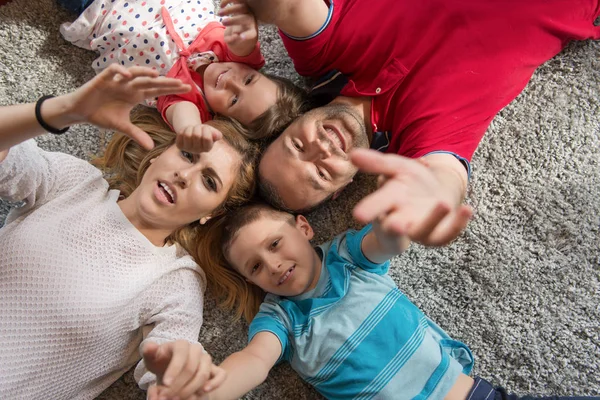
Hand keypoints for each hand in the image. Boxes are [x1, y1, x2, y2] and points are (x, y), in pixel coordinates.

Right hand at [64, 64, 190, 149]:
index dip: (170, 89)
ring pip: (134, 73)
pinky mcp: (103, 78)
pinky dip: (120, 71)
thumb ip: (137, 134)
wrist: (80, 111)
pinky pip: (113, 71)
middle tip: (182, 84)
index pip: (156, 90)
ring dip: (144, 73)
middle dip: (165, 82)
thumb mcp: (122, 127)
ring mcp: (117, 81)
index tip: (187, 89)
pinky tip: (128, 75)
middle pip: (150, 81)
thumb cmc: (102, 115)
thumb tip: (151, 147)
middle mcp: (129, 85)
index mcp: (135, 95)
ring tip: (156, 75)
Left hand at [144, 341, 225, 399]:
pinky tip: (203, 391)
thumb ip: (149, 352)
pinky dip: (214, 384)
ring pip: (203, 374)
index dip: (174, 369)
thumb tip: (150, 347)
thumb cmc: (162, 362)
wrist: (173, 370)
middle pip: (191, 368)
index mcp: (181, 344)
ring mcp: (206, 359)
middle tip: (166, 398)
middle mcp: (196, 349)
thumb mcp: (152, 357)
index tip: (165, 384)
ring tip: (177, 399)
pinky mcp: (215, 369)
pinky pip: (221, 375)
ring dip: (190, 389)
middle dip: (178, 386)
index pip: (181, 354)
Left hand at [176, 124, 222, 153]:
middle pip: (196, 135)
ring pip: (187, 134)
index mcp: (208, 148)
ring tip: (192, 129)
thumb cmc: (203, 131)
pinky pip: (180, 134)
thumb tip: (217, 136)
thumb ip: (216, 134)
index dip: (206, 129)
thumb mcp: (212, 131)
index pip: (207, 138)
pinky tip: (186, 131)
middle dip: (197, 127)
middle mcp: (198, 151)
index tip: (205, 128)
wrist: (193, 131)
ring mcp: (187, 149)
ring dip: (190, 127)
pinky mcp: (179, 146)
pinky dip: (183, 129)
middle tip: (198, 128)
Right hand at [220, 0, 258, 55]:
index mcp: (252, 32)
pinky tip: (221, 6)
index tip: (240, 37)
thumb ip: (233, 40)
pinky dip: (229, 2)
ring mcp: (247, 12)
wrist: (240, 30)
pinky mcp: (241, 7)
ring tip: (219, 14)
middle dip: (233, 20)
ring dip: (230, 10)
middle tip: (223, 23)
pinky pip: (237, 2)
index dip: (247, 35)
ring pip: (241, 8)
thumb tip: (234, 35)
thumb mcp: (233, 43)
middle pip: (245, 18)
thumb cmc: (237, 39)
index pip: (252, 33)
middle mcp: (251, 21)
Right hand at [351, 149, 471, 246]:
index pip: (377, 206)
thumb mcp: (395, 168)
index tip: (360, 215)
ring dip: (433, 219)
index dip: (371, 209)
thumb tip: (353, 154)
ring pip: (424, 231)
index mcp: (389, 203)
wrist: (434, 194)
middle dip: (395, 227)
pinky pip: (447, 234)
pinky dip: (458, 224)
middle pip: (396, 225)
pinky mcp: (439, 235)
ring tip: (444, 203)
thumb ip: (377, 163)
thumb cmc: (410, 183)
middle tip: (396, 226)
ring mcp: (421, 229)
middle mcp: (402, 218)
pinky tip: (467, 209)